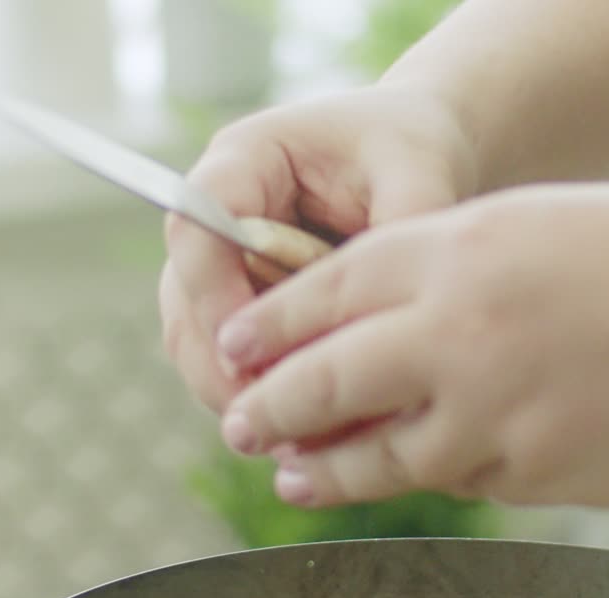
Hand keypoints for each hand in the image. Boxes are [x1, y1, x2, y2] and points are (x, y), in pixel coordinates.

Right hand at [160, 86, 477, 415]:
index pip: (195, 225)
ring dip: (232, 390)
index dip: (212, 292)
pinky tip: (305, 435)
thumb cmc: (417, 148)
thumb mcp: (420, 173)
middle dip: (217, 363)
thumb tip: (385, 313)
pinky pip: (234, 358)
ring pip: (199, 339)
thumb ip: (402, 229)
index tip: (250, 351)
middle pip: (183, 295)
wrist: (424, 153)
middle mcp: (217, 212)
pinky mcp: (249, 302)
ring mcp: (226, 262)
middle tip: (261, 421)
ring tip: (285, 438)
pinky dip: (261, 395)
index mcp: (246, 160)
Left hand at [212, 183, 608, 507]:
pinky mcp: (533, 474)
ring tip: (295, 477)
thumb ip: (446, 263)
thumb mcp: (537, 225)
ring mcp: (496, 413)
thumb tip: (375, 316)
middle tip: (241, 422)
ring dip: (329, 470)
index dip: (269, 325)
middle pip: (328, 383)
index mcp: (461, 249)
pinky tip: (434, 460)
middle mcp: (463, 333)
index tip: (235, 347)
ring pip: (382, 455)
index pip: (328, 290)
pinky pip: (463, 476)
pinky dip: (441, 468)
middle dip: (269, 408)